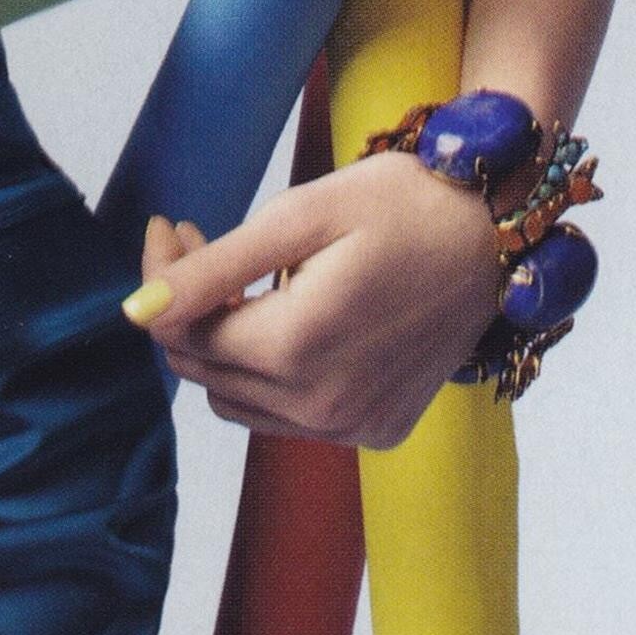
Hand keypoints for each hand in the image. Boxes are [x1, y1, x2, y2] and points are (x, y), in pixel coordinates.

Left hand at [126, 148, 505, 448]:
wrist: (499, 233)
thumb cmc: (402, 204)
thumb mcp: (298, 217)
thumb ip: (213, 270)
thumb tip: (136, 310)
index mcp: (296, 348)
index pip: (182, 330)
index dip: (162, 276)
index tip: (169, 224)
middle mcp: (322, 406)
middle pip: (204, 368)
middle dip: (187, 306)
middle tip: (199, 240)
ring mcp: (353, 426)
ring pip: (238, 401)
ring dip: (226, 344)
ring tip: (248, 280)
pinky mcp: (378, 430)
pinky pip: (290, 416)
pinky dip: (274, 374)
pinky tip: (293, 317)